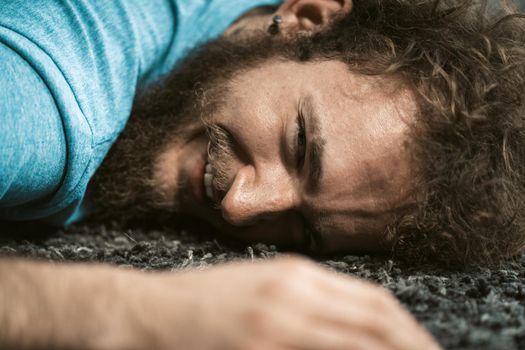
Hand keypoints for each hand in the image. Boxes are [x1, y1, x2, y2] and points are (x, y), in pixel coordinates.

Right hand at [128, 256, 440, 349]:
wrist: (146, 312)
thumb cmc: (205, 300)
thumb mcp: (263, 284)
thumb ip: (310, 298)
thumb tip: (360, 322)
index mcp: (296, 274)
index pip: (374, 304)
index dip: (410, 332)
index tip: (426, 348)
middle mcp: (291, 297)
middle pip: (375, 326)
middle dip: (412, 348)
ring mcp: (275, 328)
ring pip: (355, 345)